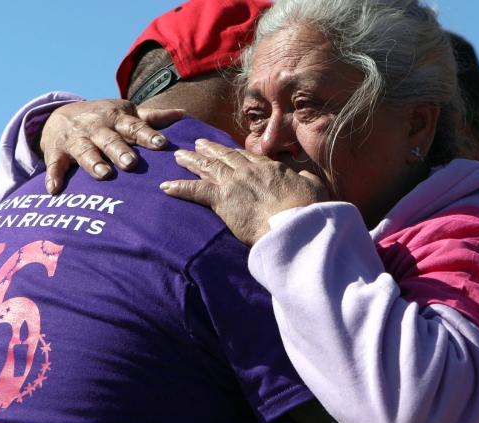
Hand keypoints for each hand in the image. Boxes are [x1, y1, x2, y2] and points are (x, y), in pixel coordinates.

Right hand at [40, 99, 184, 192]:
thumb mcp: (125, 113)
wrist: (59, 114)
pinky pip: (55, 165)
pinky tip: (54, 189)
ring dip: (93, 162)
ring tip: (104, 175)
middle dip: (120, 150)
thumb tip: (182, 114)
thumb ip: (151, 118)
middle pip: (111, 140)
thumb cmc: (103, 119)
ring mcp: (76, 140)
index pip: (135, 127)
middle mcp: (97, 128)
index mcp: (117, 118)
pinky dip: (54, 176)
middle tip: (131, 163)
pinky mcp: (57, 152)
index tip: (162, 144)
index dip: (148, 135)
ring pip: (86, 151)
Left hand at [160, 139, 328, 244]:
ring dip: (191, 161)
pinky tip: (165, 187)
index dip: (234, 153)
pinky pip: (194, 191)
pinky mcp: (221, 199)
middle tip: (197, 143)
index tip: (226, 150)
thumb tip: (305, 177)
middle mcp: (248, 170)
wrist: (296, 223)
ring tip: (178, 156)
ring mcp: (233, 182)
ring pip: (207, 167)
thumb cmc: (308, 209)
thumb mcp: (314, 188)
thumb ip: (306, 179)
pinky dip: (179, 188)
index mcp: (269, 167)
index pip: (247, 157)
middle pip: (224, 157)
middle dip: (209, 150)